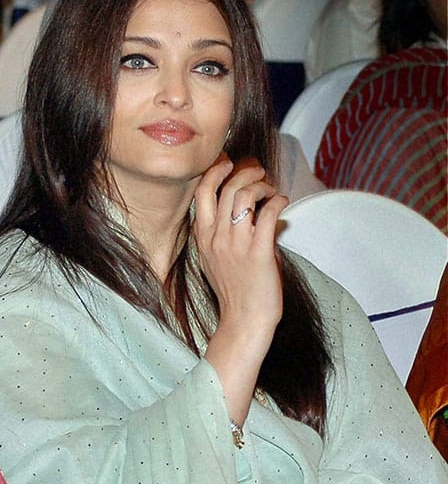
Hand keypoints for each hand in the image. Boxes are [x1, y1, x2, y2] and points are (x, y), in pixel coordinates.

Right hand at [194, 155, 288, 424]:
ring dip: (261, 184)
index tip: (228, 162)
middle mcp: (216, 237)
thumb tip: (247, 210)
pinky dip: (277, 201)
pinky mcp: (259, 252)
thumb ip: (223, 234)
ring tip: (270, 188)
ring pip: (244, 196)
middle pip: (225, 188)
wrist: (244, 321)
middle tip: (257, 172)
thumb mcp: (215, 259)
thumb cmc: (235, 291)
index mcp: (203, 237)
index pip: (201, 193)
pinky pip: (268, 214)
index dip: (214, 171)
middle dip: (244, 171)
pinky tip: (281, 202)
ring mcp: (236, 244)